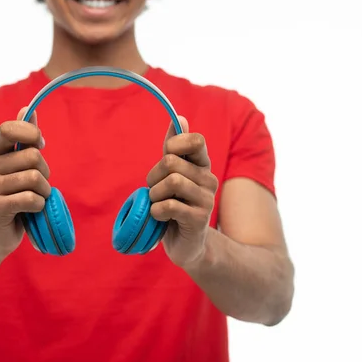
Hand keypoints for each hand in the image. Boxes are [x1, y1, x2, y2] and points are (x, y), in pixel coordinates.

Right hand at [0, 107, 49, 258]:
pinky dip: (39, 206)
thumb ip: (24, 139)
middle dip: (45, 171)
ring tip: (35, 198)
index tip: (40, 146)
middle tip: (39, 184)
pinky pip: (31, 199)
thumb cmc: (15, 196)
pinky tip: (31, 210)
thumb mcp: (19, 166)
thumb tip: (27, 109)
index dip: (31, 134)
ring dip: (44, 191)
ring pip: (34, 178)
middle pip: (32, 156)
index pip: (8, 129)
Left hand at [146, 116, 218, 267]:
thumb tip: (179, 118)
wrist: (187, 244)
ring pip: (172, 182)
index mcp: (202, 165)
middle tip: (154, 189)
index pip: (196, 140)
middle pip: (172, 162)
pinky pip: (170, 206)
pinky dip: (157, 210)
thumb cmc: (175, 205)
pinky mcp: (199, 219)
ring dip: (155, 194)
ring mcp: (206, 200)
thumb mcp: (171, 174)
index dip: (174, 144)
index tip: (165, 158)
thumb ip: (173, 148)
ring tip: (156, 203)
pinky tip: (160, 216)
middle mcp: (208, 179)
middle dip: (153, 176)